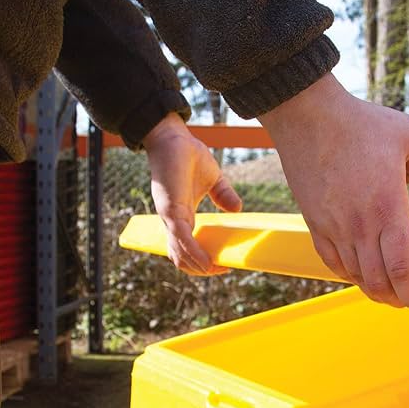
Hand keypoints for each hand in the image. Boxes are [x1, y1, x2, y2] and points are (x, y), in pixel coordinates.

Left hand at [144, 113, 241, 275]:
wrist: (172, 137)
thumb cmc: (188, 155)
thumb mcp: (213, 179)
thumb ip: (224, 195)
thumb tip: (238, 209)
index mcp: (182, 216)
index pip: (186, 248)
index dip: (201, 262)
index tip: (221, 264)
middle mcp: (173, 221)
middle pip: (181, 258)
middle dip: (201, 270)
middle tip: (222, 269)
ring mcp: (170, 217)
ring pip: (179, 254)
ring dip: (198, 267)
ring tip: (217, 269)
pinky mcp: (171, 210)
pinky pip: (182, 239)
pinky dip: (195, 254)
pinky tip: (208, 262)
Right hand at [259, 74, 408, 308]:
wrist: (308, 116)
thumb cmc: (360, 123)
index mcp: (387, 208)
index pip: (402, 268)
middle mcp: (359, 225)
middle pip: (379, 281)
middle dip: (398, 299)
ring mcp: (333, 227)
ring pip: (355, 276)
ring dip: (374, 290)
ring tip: (388, 291)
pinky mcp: (314, 222)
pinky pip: (332, 261)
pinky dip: (349, 275)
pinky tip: (359, 274)